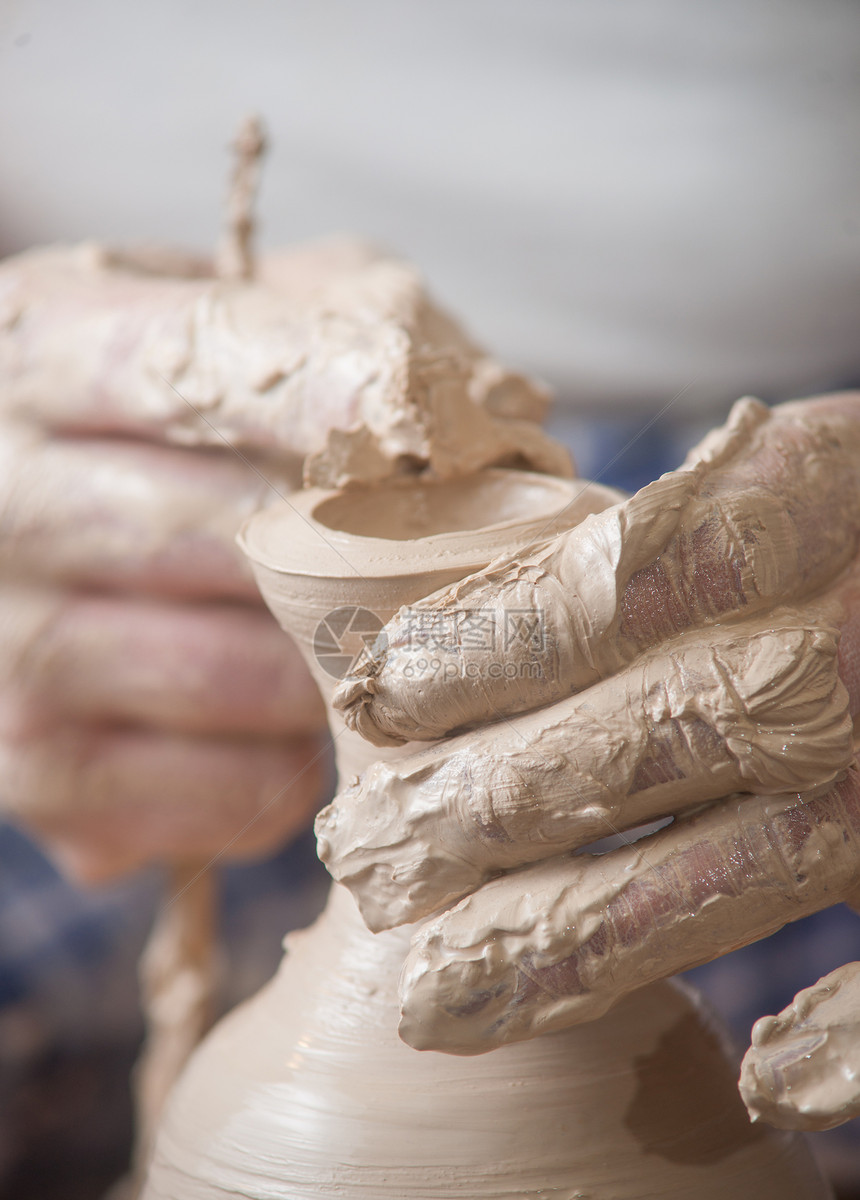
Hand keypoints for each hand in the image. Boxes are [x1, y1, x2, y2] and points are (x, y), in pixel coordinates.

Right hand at [0, 235, 562, 883]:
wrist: (59, 531)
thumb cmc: (185, 418)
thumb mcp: (243, 318)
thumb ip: (342, 320)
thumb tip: (448, 425)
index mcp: (37, 349)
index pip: (195, 365)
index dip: (330, 397)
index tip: (423, 434)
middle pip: (234, 536)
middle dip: (361, 559)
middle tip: (438, 564)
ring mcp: (6, 642)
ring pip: (240, 677)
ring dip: (332, 674)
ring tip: (363, 644)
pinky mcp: (32, 765)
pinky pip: (221, 792)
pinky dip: (289, 770)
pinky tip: (290, 728)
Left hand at [319, 391, 859, 1129]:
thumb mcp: (794, 468)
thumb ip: (666, 529)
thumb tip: (451, 624)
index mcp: (806, 507)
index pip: (604, 590)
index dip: (474, 655)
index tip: (371, 703)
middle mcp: (847, 647)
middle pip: (628, 748)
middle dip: (477, 814)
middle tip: (363, 865)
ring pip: (721, 879)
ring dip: (566, 947)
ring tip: (433, 1002)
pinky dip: (842, 1037)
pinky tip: (765, 1084)